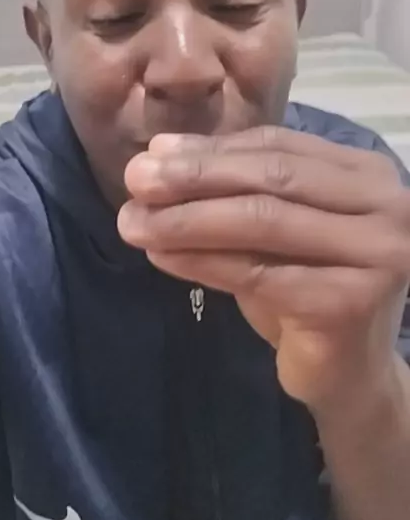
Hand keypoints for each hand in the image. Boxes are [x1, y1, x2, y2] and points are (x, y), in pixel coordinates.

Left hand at [118, 127, 409, 414]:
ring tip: (134, 221)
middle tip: (135, 179)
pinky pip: (257, 272)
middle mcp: (386, 206)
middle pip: (272, 177)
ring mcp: (376, 254)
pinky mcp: (348, 303)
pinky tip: (160, 257)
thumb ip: (234, 189)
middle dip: (196, 176)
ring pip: (262, 221)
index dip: (213, 148)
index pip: (279, 146)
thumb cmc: (308, 288)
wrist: (349, 373)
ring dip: (187, 218)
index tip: (154, 152)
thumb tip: (157, 153)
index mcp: (367, 175)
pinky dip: (201, 261)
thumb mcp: (275, 226)